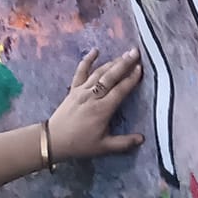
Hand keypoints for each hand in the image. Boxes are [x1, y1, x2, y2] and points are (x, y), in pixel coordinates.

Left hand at [47, 48, 144, 163]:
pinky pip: (80, 72)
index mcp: (102, 110)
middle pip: (110, 77)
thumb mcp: (103, 147)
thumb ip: (124, 143)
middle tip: (135, 52)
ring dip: (112, 62)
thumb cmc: (80, 144)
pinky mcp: (73, 89)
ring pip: (99, 72)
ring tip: (125, 54)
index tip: (140, 68)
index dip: (131, 79)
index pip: (120, 90)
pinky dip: (88, 60)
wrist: (54, 140)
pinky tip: (95, 50)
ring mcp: (82, 90)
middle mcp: (92, 96)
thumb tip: (142, 139)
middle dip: (124, 63)